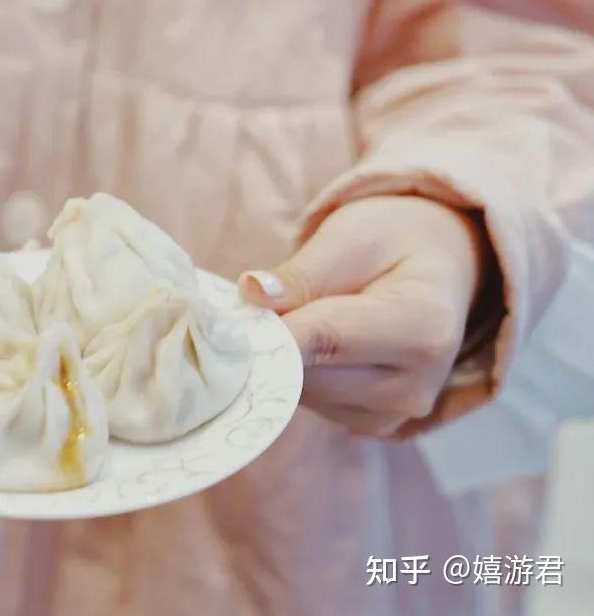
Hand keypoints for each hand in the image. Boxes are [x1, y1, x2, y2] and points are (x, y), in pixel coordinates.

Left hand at [239, 196, 485, 436]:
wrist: (436, 269)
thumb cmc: (393, 243)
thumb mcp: (350, 238)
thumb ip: (302, 272)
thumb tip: (252, 294)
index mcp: (424, 329)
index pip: (325, 339)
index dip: (269, 330)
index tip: (228, 317)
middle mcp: (415, 386)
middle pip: (307, 374)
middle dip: (269, 342)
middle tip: (247, 306)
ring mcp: (393, 415)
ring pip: (299, 393)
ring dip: (279, 359)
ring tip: (288, 316)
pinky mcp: (369, 426)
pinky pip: (306, 404)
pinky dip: (292, 374)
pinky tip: (303, 343)